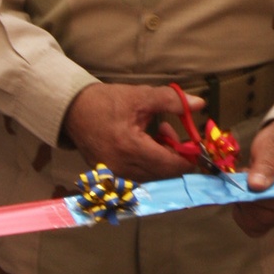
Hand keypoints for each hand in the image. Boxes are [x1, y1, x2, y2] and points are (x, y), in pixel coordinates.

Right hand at [63, 82, 201, 181]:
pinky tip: (145, 143)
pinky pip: (139, 175)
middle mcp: (123, 168)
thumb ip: (173, 101)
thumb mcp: (142, 96)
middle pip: (164, 173)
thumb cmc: (107, 102)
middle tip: (169, 130)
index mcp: (131, 149)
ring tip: (156, 133)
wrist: (72, 110)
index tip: (195, 143)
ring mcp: (115, 176)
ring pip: (153, 175)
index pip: (172, 165)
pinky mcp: (110, 177)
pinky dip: (149, 162)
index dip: (190, 157)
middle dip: (175, 154)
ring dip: (162, 158)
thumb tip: (200, 104)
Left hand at [234, 118, 273, 236]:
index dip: (255, 195)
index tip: (245, 176)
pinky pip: (254, 226)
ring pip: (257, 224)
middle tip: (244, 177)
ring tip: (246, 184)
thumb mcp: (273, 146)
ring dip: (244, 206)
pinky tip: (246, 196)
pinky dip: (244, 213)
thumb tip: (256, 186)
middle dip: (247, 199)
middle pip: (265, 218)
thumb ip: (267, 164)